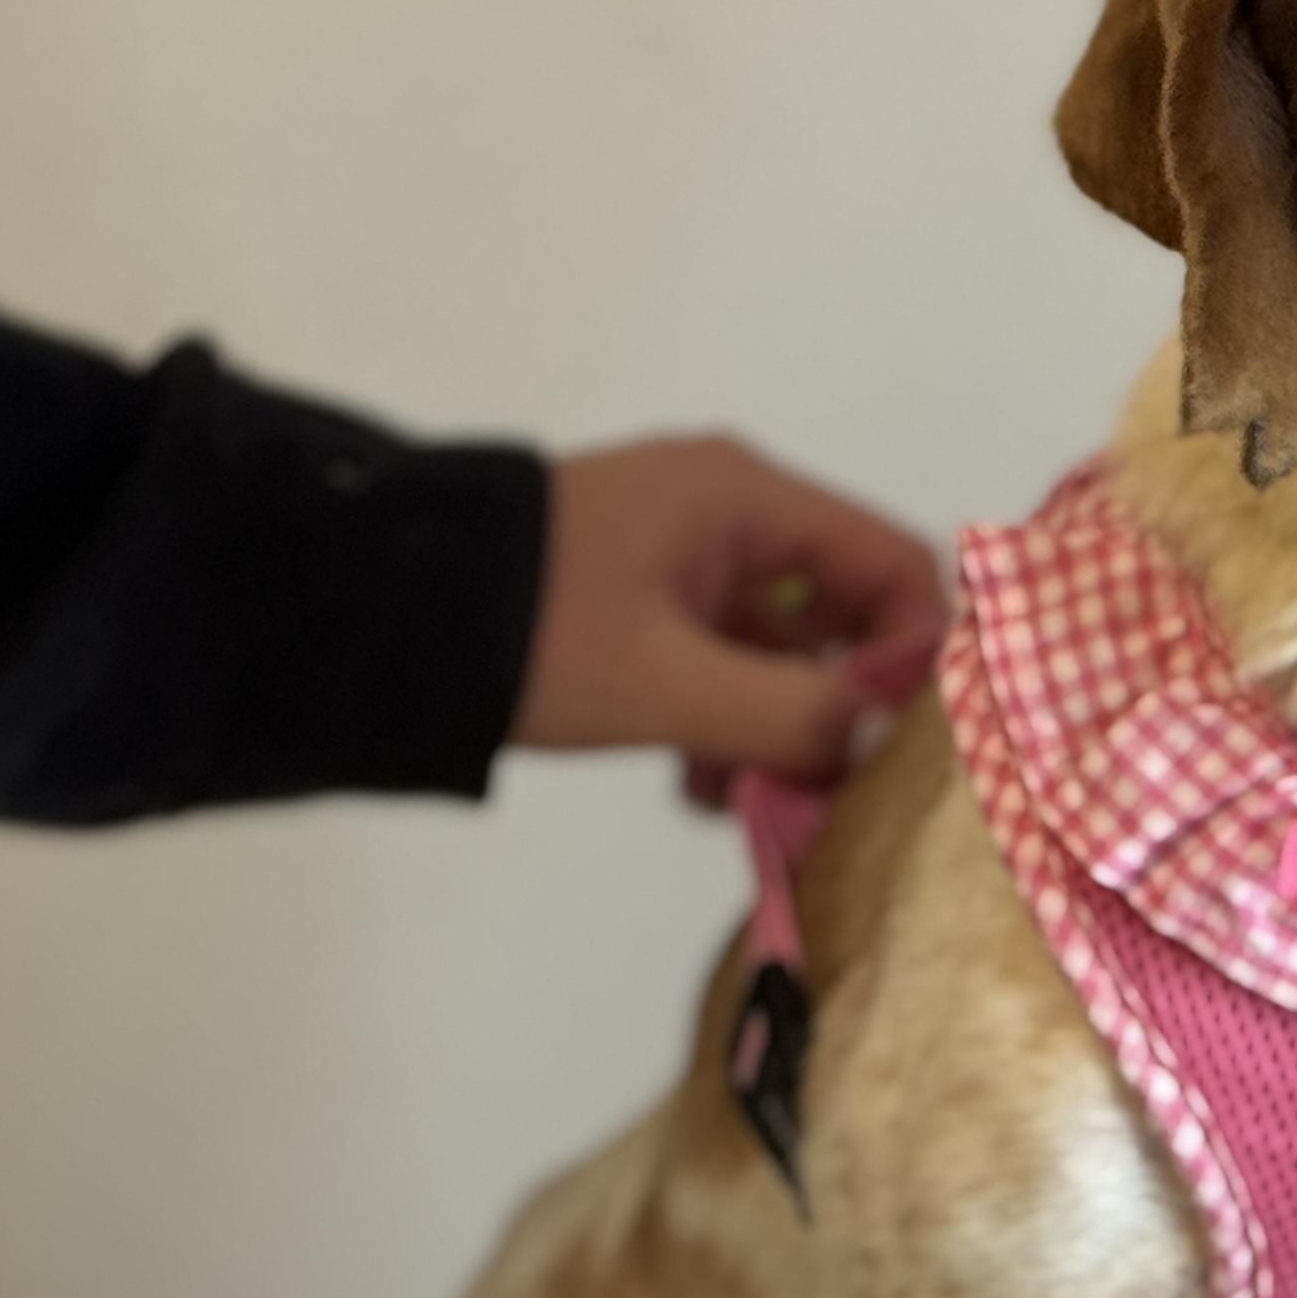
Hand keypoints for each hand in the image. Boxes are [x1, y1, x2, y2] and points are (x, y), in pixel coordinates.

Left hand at [511, 435, 946, 796]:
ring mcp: (684, 551)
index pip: (893, 562)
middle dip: (842, 705)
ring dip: (778, 726)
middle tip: (830, 792)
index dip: (918, 652)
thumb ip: (790, 713)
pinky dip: (726, 718)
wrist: (378, 614)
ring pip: (782, 645)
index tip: (902, 745)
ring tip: (744, 799)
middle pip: (843, 609)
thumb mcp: (667, 684)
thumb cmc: (534, 632)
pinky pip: (725, 655)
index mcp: (747, 498)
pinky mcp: (644, 594)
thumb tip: (888, 743)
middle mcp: (730, 510)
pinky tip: (696, 784)